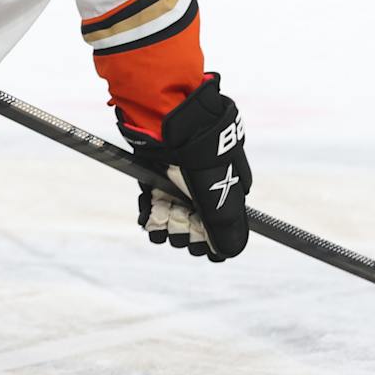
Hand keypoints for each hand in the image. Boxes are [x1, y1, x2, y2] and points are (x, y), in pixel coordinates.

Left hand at [118, 74, 250, 260]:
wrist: (168, 120)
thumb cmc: (198, 154)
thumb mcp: (216, 191)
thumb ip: (224, 225)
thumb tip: (225, 254)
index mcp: (226, 194)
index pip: (218, 235)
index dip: (205, 240)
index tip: (197, 234)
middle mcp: (203, 193)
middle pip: (191, 232)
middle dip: (182, 230)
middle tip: (178, 215)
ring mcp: (179, 188)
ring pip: (170, 223)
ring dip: (164, 221)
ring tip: (162, 208)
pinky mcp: (156, 182)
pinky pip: (151, 210)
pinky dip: (149, 213)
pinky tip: (148, 210)